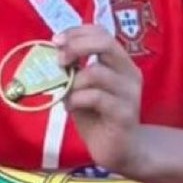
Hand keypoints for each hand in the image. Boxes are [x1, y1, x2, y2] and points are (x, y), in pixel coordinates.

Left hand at [54, 25, 144, 173]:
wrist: (119, 150)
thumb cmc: (98, 117)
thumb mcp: (82, 89)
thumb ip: (73, 72)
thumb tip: (53, 55)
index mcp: (120, 63)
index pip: (102, 33)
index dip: (77, 32)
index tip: (56, 40)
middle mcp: (129, 73)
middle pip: (105, 43)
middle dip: (76, 47)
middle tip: (58, 60)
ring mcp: (129, 93)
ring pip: (97, 72)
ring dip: (73, 81)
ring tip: (65, 94)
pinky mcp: (124, 113)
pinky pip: (96, 97)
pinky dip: (76, 99)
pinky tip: (69, 107)